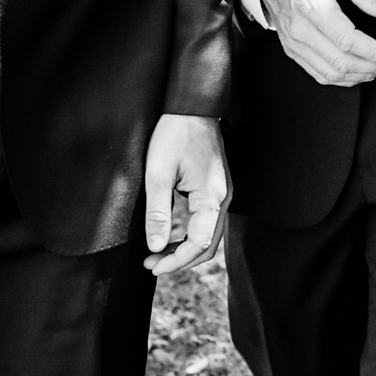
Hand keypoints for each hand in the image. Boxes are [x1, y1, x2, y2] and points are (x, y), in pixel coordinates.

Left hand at [142, 114, 228, 276]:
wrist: (193, 109)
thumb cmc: (175, 136)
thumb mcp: (158, 174)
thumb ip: (158, 213)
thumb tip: (156, 246)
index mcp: (211, 196)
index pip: (200, 243)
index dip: (177, 261)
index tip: (153, 266)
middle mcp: (223, 198)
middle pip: (209, 244)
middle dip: (181, 260)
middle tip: (152, 265)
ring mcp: (223, 194)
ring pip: (210, 235)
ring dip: (186, 249)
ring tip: (158, 254)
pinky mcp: (217, 189)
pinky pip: (209, 222)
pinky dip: (191, 236)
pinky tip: (173, 236)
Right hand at [263, 0, 375, 87]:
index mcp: (312, 6)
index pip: (347, 41)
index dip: (374, 53)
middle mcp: (299, 28)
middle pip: (340, 61)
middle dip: (372, 67)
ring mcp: (293, 42)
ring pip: (329, 73)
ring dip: (359, 76)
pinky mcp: (292, 49)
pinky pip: (318, 73)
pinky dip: (342, 78)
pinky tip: (359, 72)